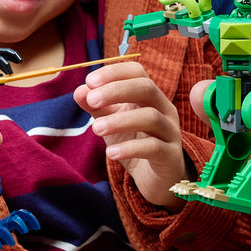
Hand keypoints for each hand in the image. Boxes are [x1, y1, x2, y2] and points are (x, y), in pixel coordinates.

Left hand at [76, 61, 186, 208]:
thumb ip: (96, 106)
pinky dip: (130, 149)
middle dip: (116, 91)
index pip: (137, 72)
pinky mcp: (170, 156)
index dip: (114, 73)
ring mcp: (170, 132)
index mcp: (150, 97)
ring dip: (119, 120)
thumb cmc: (134, 143)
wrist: (155, 178)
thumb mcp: (111, 122)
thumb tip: (80, 91)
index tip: (89, 81)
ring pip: (150, 117)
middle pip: (147, 88)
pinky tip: (111, 153)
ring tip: (96, 129)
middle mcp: (164, 109)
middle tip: (91, 100)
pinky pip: (154, 147)